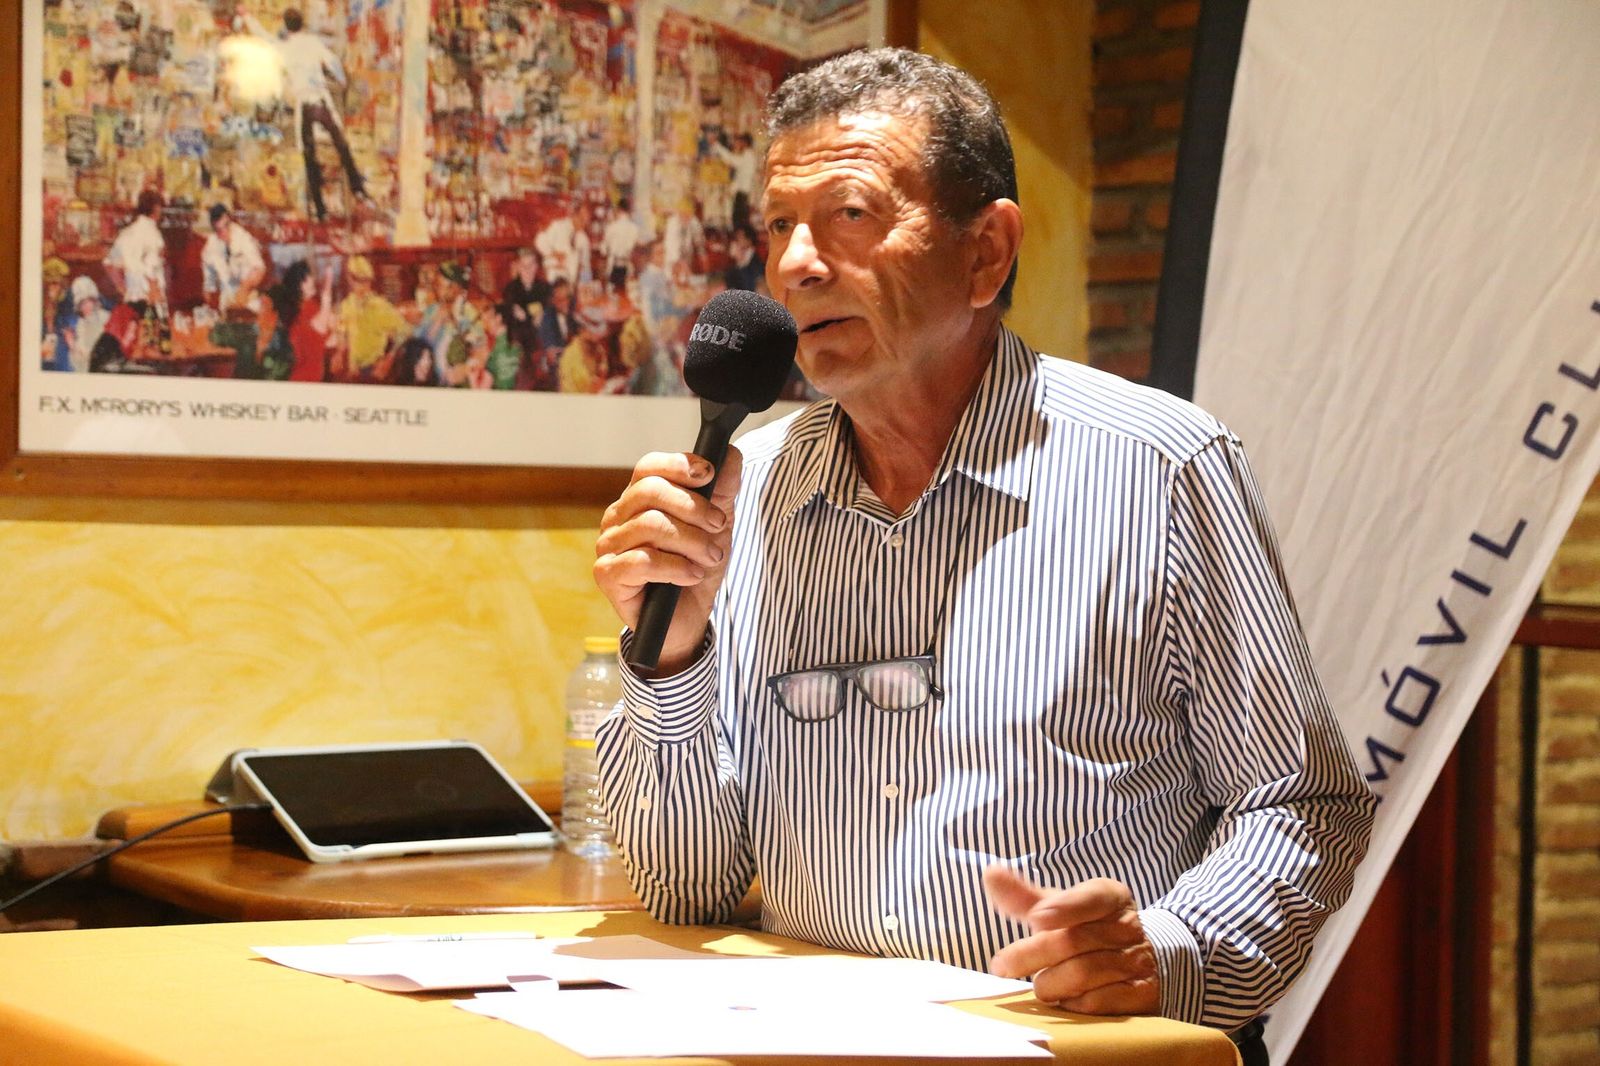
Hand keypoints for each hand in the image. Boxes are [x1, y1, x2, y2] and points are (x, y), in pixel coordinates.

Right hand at [594, 447, 741, 674]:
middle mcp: (618, 518)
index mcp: (638, 500)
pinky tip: (690, 575)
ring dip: (691, 542)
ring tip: (709, 557)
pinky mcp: (608, 575)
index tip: (709, 474)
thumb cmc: (695, 569)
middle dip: (693, 507)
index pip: (649, 467)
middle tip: (718, 526)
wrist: (688, 620)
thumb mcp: (717, 527)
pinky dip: (675, 567)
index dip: (679, 465)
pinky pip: (641, 561)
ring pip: (650, 526)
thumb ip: (722, 491)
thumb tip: (731, 456)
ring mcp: (609, 546)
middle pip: (649, 491)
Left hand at [983, 864, 1159, 1015]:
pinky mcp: (1140, 996)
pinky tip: (1062, 1001)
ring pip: (1083, 973)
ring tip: (1038, 985)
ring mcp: (1137, 962)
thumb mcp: (1062, 908)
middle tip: (1001, 965)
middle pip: (1074, 940)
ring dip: (1049, 982)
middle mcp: (1128, 927)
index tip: (1034, 919)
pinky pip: (1097, 1003)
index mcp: (1111, 897)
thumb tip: (991, 874)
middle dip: (1031, 954)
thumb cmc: (1088, 929)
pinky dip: (1072, 1004)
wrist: (1142, 961)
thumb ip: (1026, 896)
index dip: (1064, 907)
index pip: (1092, 897)